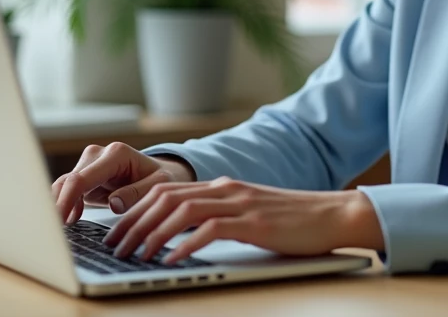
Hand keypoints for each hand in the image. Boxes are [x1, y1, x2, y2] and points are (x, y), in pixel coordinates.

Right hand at [52, 142, 195, 225]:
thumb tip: (114, 203)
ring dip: (59, 207)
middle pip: (68, 181)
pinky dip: (65, 206)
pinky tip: (71, 221)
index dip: (67, 200)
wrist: (157, 172)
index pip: (82, 178)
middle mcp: (98, 155)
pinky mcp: (85, 176)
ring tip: (62, 230)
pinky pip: (68, 191)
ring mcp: (89, 164)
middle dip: (57, 206)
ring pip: (63, 185)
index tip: (60, 221)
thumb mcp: (159, 185)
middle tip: (55, 233)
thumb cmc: (159, 178)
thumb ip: (137, 193)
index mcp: (116, 154)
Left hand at [103, 177, 384, 264]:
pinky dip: (184, 245)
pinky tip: (170, 260)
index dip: (135, 209)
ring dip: (152, 234)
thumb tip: (181, 237)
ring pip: (181, 211)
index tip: (116, 231)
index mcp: (221, 186)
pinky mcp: (253, 222)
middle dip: (133, 222)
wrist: (332, 215)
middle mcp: (226, 189)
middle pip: (165, 197)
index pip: (165, 190)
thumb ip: (219, 217)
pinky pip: (210, 230)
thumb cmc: (293, 222)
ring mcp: (240, 203)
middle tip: (115, 246)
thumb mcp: (248, 214)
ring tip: (135, 254)